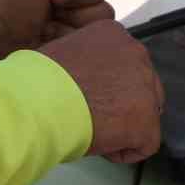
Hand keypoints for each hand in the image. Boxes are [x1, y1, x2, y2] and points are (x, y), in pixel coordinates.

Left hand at [0, 0, 112, 56]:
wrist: (2, 36)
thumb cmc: (17, 1)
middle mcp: (81, 2)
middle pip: (101, 3)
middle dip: (73, 7)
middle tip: (51, 10)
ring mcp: (81, 26)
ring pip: (100, 23)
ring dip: (70, 24)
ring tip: (49, 27)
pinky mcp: (80, 45)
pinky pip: (93, 42)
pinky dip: (68, 39)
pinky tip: (52, 39)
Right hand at [39, 20, 163, 163]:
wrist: (39, 102)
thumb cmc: (37, 82)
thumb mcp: (62, 53)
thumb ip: (84, 62)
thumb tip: (85, 81)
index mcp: (113, 33)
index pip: (123, 63)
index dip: (106, 86)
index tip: (86, 97)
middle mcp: (135, 52)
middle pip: (141, 86)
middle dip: (123, 104)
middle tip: (93, 116)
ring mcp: (145, 85)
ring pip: (145, 113)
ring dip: (123, 125)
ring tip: (93, 130)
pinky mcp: (146, 118)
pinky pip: (145, 143)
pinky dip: (124, 151)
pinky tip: (100, 146)